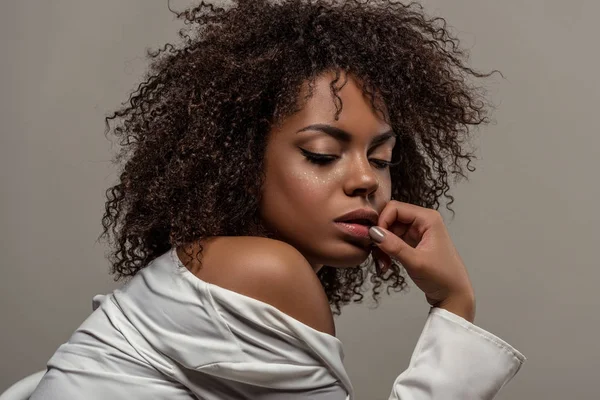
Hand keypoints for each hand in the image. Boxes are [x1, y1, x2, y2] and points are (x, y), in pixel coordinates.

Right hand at [369, 200, 475, 321]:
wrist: (453, 295)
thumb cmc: (443, 278)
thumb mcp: (416, 262)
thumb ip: (394, 246)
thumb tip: (373, 233)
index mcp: (428, 219)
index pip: (395, 208)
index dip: (382, 221)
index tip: (375, 239)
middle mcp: (422, 221)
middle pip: (390, 218)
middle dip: (380, 235)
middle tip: (375, 253)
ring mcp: (417, 232)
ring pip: (389, 231)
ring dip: (382, 245)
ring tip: (382, 262)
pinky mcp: (412, 243)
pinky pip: (392, 241)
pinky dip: (386, 251)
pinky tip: (386, 264)